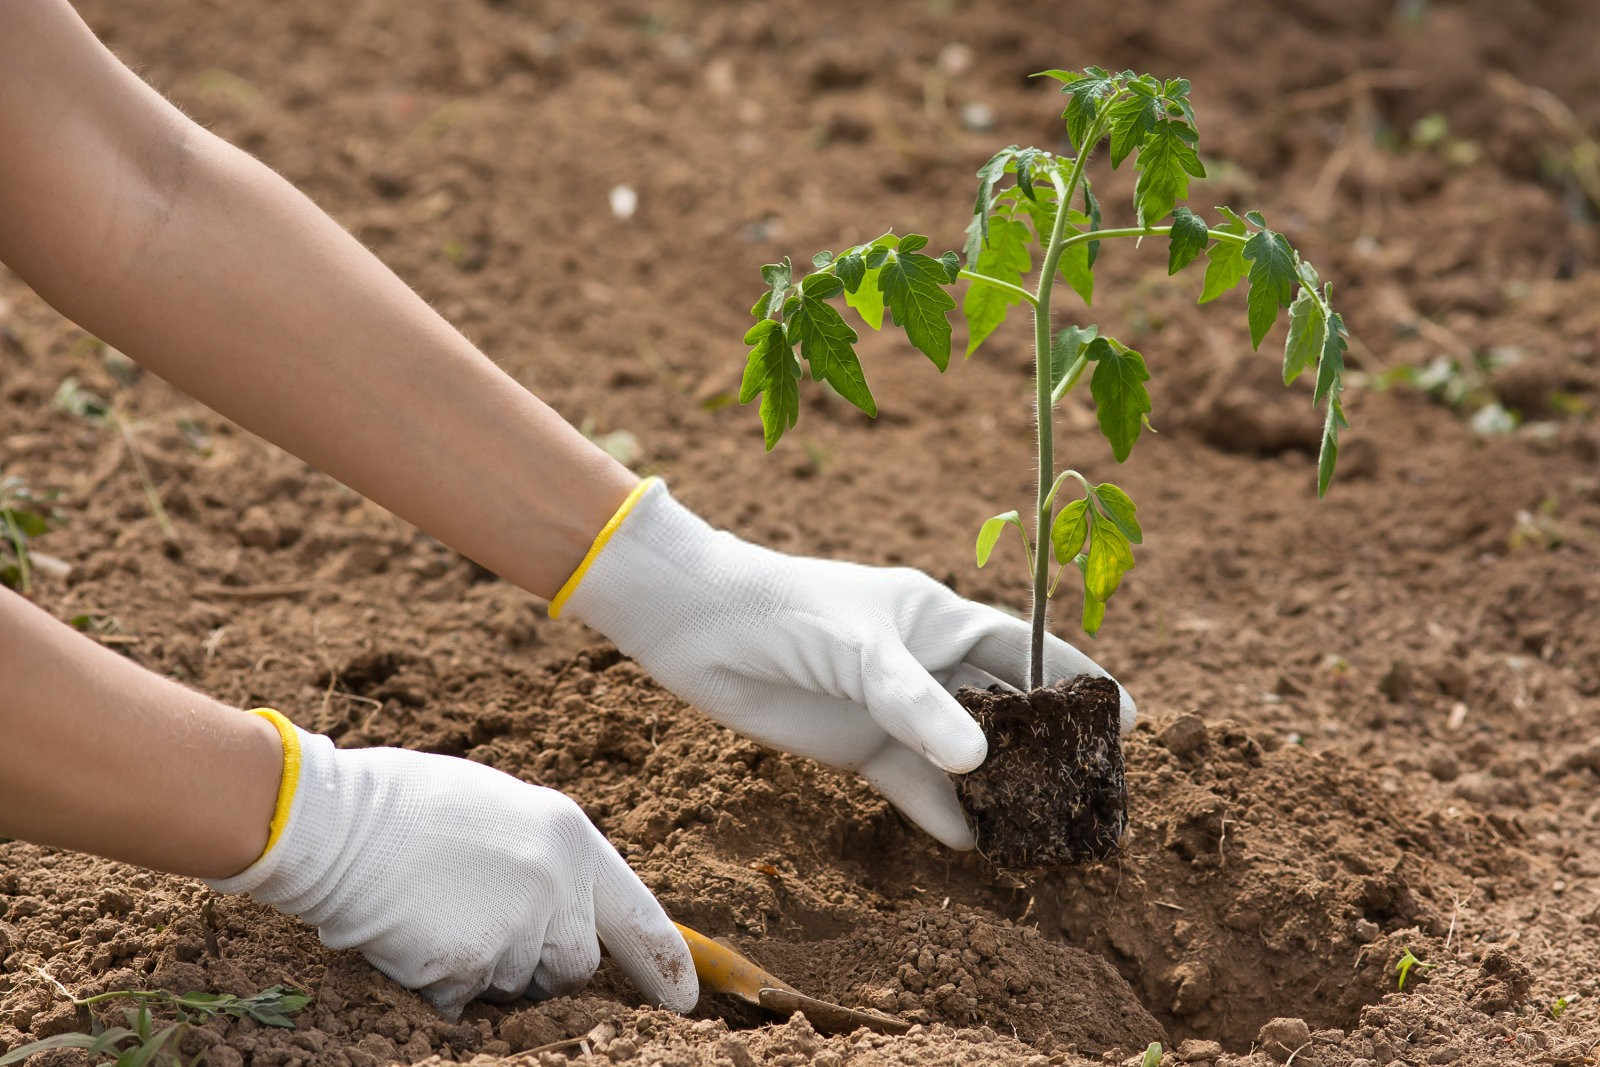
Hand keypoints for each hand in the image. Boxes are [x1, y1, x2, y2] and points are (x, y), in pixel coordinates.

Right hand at [206, 713, 696, 1018]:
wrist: (333, 820)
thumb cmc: (406, 806)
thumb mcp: (501, 808)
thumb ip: (545, 857)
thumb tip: (567, 904)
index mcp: (570, 837)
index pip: (638, 915)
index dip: (664, 963)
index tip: (685, 1000)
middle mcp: (558, 884)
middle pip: (576, 965)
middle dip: (539, 962)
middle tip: (480, 920)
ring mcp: (517, 928)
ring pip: (519, 985)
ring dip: (487, 968)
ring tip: (437, 912)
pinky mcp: (471, 965)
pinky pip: (467, 999)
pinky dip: (441, 983)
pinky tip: (413, 934)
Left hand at [554, 480, 1135, 850]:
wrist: (698, 627)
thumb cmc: (788, 611)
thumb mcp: (862, 649)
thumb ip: (918, 703)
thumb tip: (980, 764)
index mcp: (940, 618)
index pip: (1028, 650)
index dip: (1078, 682)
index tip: (1130, 720)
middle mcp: (927, 665)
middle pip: (1005, 711)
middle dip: (1046, 750)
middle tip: (1092, 795)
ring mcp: (895, 709)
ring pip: (963, 757)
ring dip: (998, 792)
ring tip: (1045, 835)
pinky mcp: (860, 748)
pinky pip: (915, 788)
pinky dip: (944, 815)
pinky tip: (975, 844)